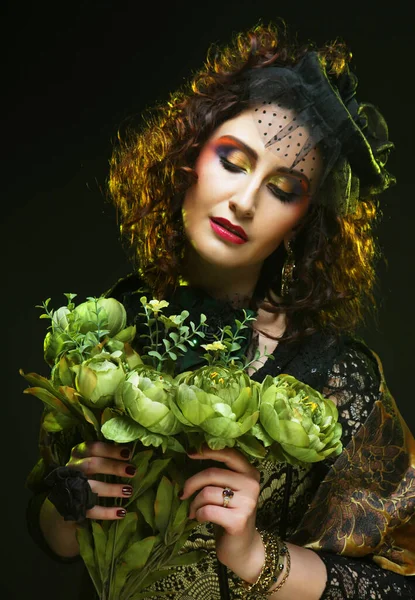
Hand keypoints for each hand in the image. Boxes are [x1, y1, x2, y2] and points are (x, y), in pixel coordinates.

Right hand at [66, 441, 135, 519]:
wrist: (64, 497)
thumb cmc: (86, 472)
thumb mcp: (91, 459)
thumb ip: (106, 456)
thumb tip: (131, 453)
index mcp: (78, 453)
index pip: (93, 448)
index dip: (110, 450)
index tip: (128, 453)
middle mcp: (72, 468)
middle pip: (92, 465)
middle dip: (113, 467)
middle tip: (132, 471)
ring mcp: (71, 487)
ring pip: (90, 487)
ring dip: (112, 489)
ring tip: (129, 491)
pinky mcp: (73, 506)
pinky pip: (90, 510)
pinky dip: (107, 512)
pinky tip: (121, 512)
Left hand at [180, 445, 263, 579]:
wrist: (242, 547)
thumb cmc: (229, 513)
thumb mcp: (229, 489)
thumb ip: (219, 473)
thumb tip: (192, 454)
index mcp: (250, 472)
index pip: (228, 453)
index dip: (207, 451)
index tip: (190, 453)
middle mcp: (252, 484)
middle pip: (212, 473)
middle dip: (192, 483)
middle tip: (183, 494)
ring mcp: (247, 503)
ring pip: (207, 493)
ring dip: (194, 503)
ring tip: (194, 511)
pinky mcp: (238, 521)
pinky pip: (207, 510)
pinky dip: (198, 514)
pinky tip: (199, 518)